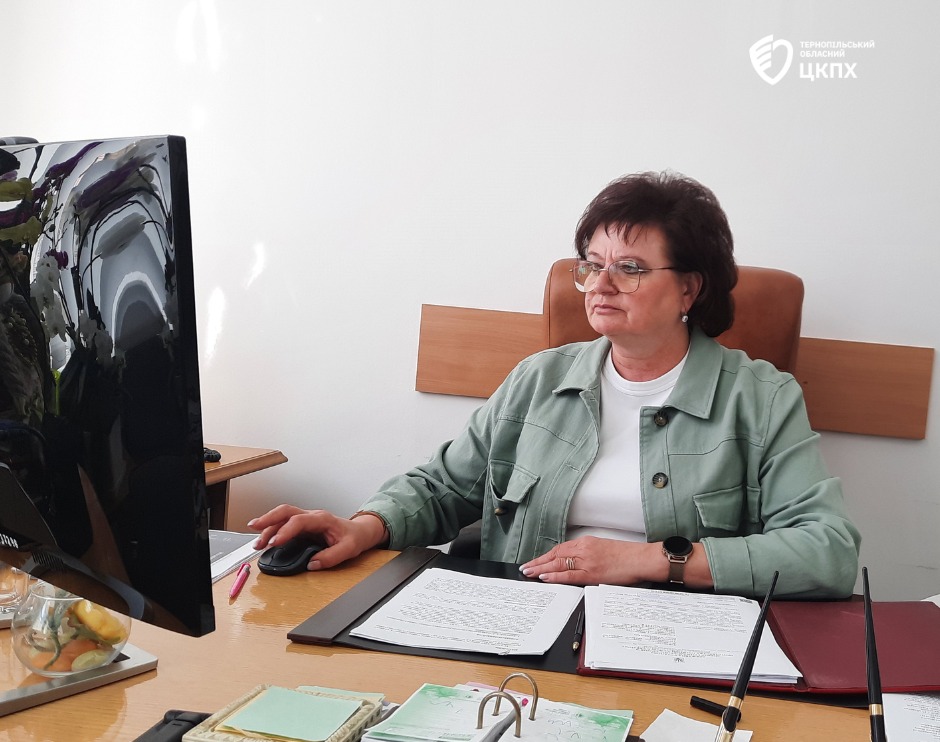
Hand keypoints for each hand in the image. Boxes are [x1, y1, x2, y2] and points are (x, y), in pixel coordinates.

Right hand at [247, 505, 385, 570]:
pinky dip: (272, 530)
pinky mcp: (303, 526)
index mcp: (322, 519)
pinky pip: (284, 524)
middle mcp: (312, 516)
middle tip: (254, 528)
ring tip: (256, 542)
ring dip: (267, 527)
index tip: (274, 543)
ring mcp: (306, 520)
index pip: (299, 521)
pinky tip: (265, 539)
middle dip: (268, 519)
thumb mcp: (349, 549)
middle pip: (286, 511)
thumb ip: (331, 557)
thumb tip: (312, 564)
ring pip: (282, 517)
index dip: (285, 531)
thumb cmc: (354, 537)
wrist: (359, 532)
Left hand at [520, 536, 713, 588]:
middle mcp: (584, 548)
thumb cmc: (626, 556)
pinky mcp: (592, 572)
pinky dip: (555, 576)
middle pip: (555, 555)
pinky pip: (569, 575)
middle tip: (525, 568)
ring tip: (529, 573)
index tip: (535, 561)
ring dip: (542, 569)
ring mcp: (587, 560)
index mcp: (586, 542)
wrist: (641, 558)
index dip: (545, 556)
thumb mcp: (603, 549)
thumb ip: (587, 554)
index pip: (560, 549)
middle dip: (538, 562)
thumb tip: (573, 563)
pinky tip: (545, 577)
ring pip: (558, 564)